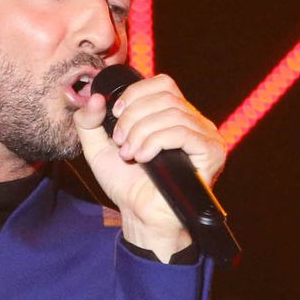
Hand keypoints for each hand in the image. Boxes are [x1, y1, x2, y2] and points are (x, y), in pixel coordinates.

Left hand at [73, 72, 224, 258]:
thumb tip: (95, 96)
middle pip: (165, 96)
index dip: (135, 94)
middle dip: (133, 117)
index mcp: (173, 115)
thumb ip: (88, 122)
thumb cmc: (125, 184)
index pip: (162, 83)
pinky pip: (183, 132)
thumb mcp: (98, 149)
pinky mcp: (211, 152)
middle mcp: (194, 121)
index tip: (115, 115)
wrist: (140, 216)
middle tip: (121, 143)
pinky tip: (144, 158)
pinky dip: (156, 142)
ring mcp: (205, 136)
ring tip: (130, 155)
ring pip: (172, 113)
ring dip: (141, 132)